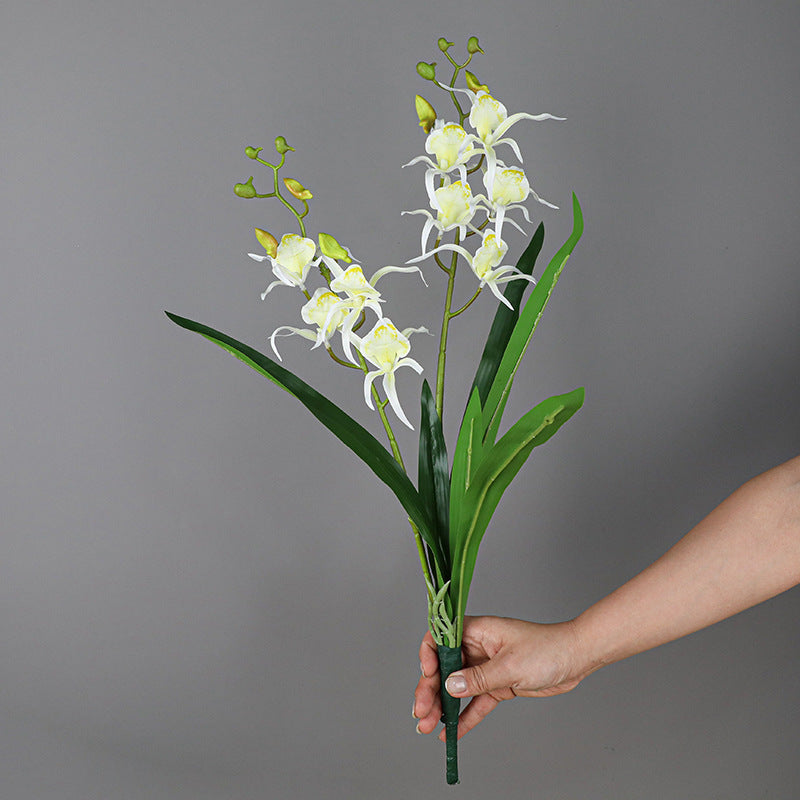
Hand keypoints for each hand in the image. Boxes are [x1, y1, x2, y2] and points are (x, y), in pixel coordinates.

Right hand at [413, 615, 590, 739]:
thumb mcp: (510, 665)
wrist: (575, 658)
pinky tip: (450, 731)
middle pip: (445, 667)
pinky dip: (463, 716)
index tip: (428, 674)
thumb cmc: (547, 648)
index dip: (430, 655)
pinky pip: (475, 702)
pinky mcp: (498, 685)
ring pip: (457, 687)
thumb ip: (479, 678)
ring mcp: (487, 667)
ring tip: (427, 726)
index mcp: (478, 631)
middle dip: (430, 689)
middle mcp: (478, 647)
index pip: (441, 637)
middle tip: (420, 712)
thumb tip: (450, 686)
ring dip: (441, 706)